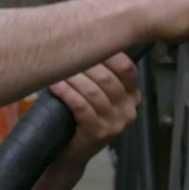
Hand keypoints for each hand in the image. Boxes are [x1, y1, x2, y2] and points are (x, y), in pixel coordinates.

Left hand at [50, 53, 140, 170]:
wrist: (70, 153)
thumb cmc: (80, 117)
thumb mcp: (96, 94)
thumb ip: (100, 73)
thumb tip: (87, 36)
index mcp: (133, 96)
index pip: (127, 68)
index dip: (108, 54)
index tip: (86, 42)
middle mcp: (129, 109)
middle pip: (108, 79)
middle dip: (84, 65)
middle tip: (65, 57)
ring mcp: (116, 123)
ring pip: (94, 92)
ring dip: (73, 79)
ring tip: (56, 71)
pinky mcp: (99, 133)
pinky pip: (82, 107)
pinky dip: (67, 94)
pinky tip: (55, 87)